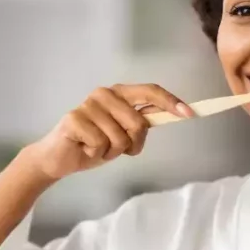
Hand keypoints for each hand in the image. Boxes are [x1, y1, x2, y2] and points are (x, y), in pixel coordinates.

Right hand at [25, 83, 193, 180]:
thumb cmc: (93, 144)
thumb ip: (142, 122)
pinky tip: (84, 148)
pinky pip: (101, 144)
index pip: (150, 92)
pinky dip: (96, 154)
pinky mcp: (74, 119)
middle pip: (139, 123)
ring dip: (112, 152)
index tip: (189, 113)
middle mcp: (104, 94)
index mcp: (119, 93)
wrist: (59, 157)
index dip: (171, 102)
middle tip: (116, 149)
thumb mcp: (123, 133)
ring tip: (97, 148)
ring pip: (120, 138)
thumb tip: (176, 113)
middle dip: (132, 144)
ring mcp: (88, 105)